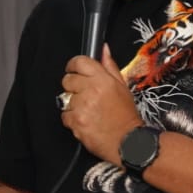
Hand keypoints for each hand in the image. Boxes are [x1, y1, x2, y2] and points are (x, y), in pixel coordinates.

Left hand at [58, 48, 142, 163]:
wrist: (127, 142)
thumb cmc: (126, 116)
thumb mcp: (123, 87)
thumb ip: (110, 67)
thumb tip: (103, 50)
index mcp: (103, 80)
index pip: (79, 62)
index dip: (74, 65)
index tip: (74, 69)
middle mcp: (91, 91)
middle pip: (67, 80)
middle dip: (73, 86)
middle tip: (84, 94)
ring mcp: (82, 107)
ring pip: (64, 98)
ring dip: (72, 104)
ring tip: (87, 110)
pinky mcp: (76, 122)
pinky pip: (64, 115)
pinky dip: (72, 119)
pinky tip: (85, 120)